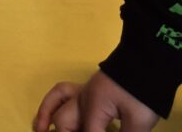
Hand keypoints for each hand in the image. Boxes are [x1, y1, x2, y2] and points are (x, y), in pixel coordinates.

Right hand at [33, 72, 160, 131]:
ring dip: (46, 114)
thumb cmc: (141, 92)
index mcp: (92, 108)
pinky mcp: (89, 88)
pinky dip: (54, 103)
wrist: (147, 60)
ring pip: (56, 99)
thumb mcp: (138, 122)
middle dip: (62, 130)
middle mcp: (82, 99)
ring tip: (38, 129)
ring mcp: (83, 91)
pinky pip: (63, 93)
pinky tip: (53, 114)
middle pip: (63, 120)